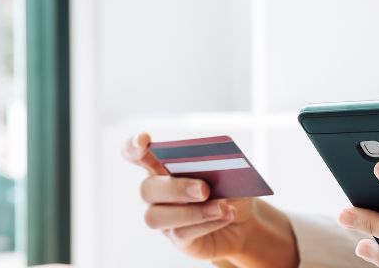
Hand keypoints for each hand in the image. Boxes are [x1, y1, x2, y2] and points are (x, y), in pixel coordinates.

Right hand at [123, 133, 298, 266]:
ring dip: (192, 212)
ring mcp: (164, 217)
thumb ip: (214, 165)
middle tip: (204, 189)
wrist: (243, 220)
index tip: (144, 140)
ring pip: (157, 216)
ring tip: (222, 207)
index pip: (135, 154)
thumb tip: (210, 168)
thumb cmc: (229, 188)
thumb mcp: (228, 172)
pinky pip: (182, 232)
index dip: (134, 147)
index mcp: (162, 166)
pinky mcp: (177, 238)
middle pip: (147, 189)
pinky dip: (207, 223)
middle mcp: (157, 192)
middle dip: (175, 188)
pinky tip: (226, 214)